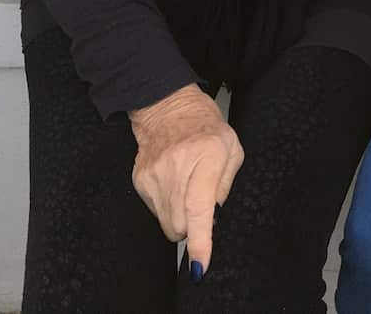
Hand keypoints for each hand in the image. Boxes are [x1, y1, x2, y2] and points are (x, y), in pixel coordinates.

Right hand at [129, 84, 243, 277]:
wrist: (166, 106)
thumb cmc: (205, 125)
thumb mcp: (231, 148)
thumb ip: (225, 185)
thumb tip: (213, 218)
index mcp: (206, 157)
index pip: (199, 207)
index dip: (200, 240)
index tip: (200, 264)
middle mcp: (177, 168)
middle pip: (180, 225)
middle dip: (193, 226)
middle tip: (200, 203)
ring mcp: (154, 176)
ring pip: (166, 223)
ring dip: (179, 216)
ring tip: (185, 187)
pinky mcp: (140, 181)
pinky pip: (155, 211)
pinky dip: (166, 205)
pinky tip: (172, 182)